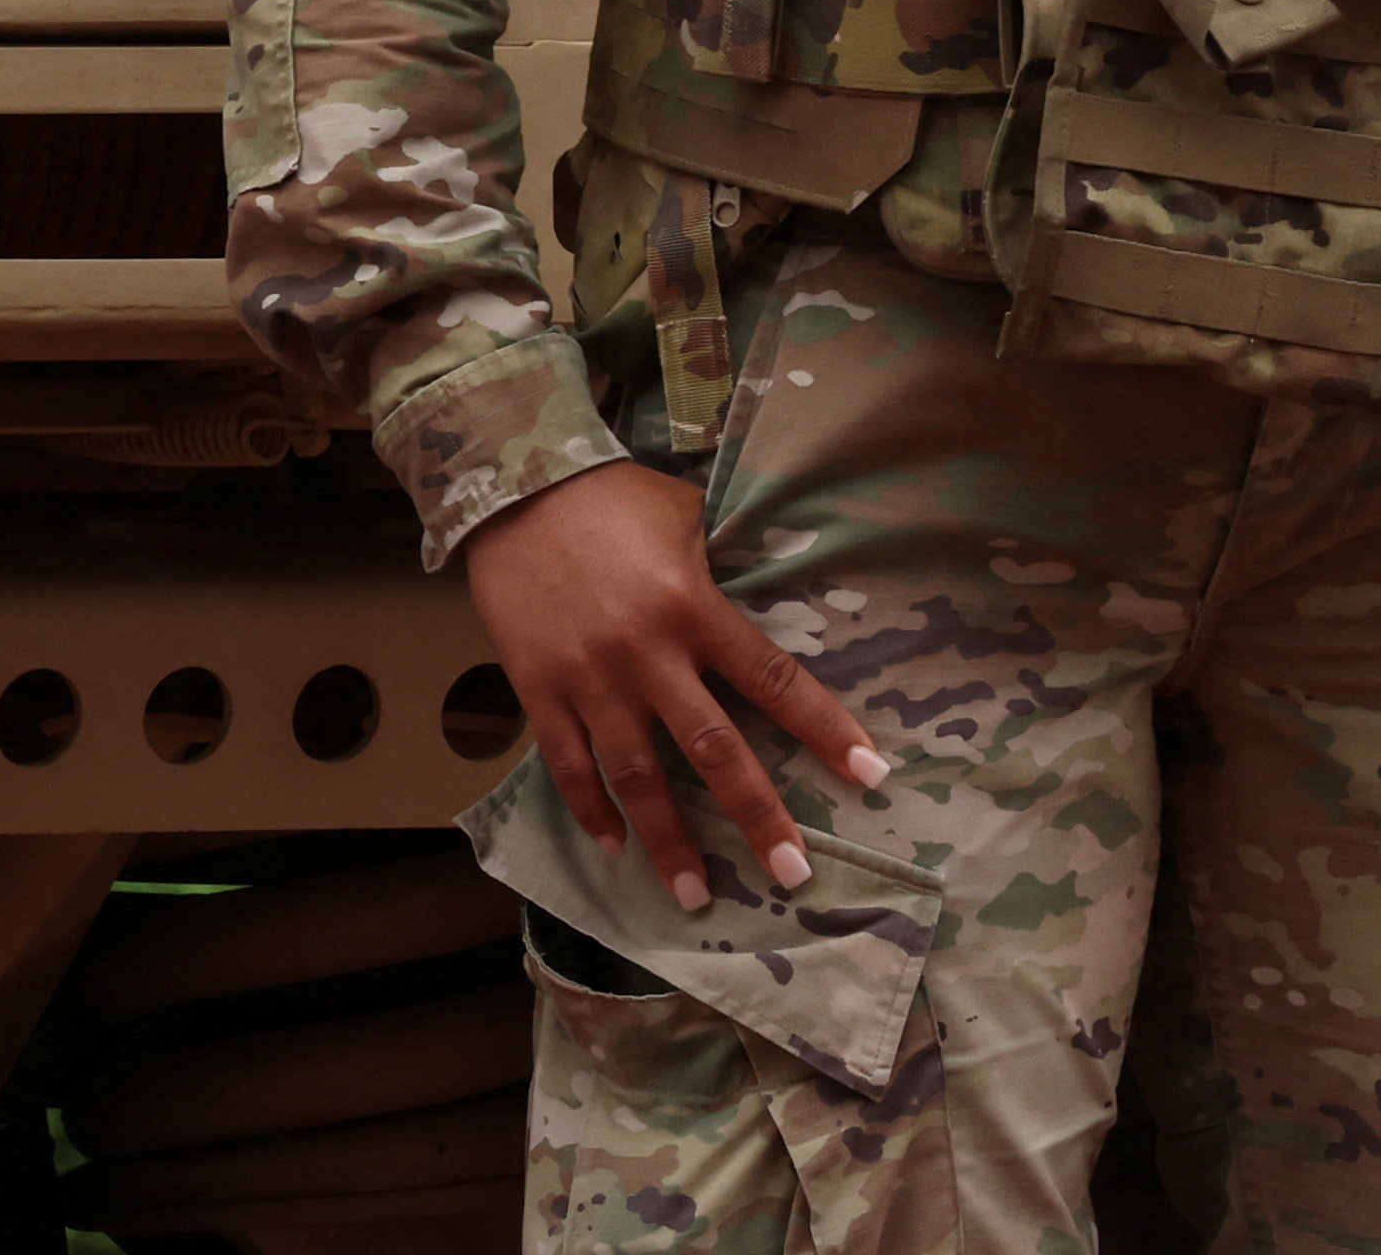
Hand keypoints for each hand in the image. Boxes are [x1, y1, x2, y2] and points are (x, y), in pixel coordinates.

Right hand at [456, 460, 884, 908]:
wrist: (511, 485)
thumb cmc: (610, 496)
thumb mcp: (683, 516)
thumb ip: (719, 570)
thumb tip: (760, 600)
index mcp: (693, 606)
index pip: (774, 679)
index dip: (824, 729)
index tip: (869, 775)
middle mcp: (647, 653)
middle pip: (712, 750)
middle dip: (755, 815)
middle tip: (792, 871)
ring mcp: (589, 679)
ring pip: (637, 777)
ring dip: (668, 841)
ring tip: (695, 895)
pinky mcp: (538, 689)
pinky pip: (568, 764)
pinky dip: (591, 809)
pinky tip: (613, 845)